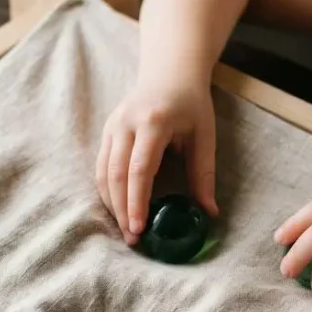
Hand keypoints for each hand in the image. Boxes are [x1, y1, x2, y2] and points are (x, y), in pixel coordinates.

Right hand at [96, 79, 218, 243]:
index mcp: (153, 123)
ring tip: (124, 230)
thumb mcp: (204, 136)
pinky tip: (118, 209)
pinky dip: (107, 191)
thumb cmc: (191, 104)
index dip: (137, 202)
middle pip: (116, 175)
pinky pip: (101, 166)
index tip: (140, 228)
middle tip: (132, 239)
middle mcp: (126, 124)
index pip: (139, 169)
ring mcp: (112, 126)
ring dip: (111, 204)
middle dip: (122, 210)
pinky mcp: (107, 131)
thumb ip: (203, 174)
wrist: (170, 71)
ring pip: (103, 172)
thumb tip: (209, 212)